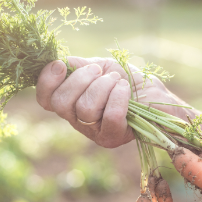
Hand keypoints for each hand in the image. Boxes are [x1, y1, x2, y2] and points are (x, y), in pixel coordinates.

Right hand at [35, 56, 178, 147]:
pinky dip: (118, 98)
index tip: (62, 65)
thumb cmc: (128, 81)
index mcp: (70, 101)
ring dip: (104, 87)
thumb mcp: (101, 66)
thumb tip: (60, 63)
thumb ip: (78, 65)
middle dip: (80, 80)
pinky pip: (109, 117)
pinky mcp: (111, 139)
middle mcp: (77, 120)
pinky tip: (124, 90)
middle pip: (61, 103)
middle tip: (100, 73)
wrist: (157, 96)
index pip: (44, 99)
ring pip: (85, 109)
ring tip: (117, 82)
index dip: (47, 81)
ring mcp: (93, 132)